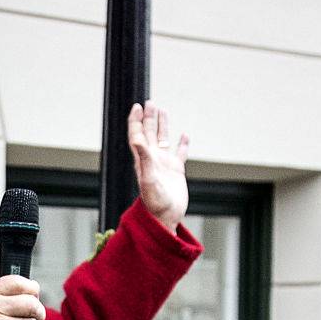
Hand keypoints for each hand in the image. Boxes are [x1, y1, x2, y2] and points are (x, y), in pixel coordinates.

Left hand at [129, 101, 190, 229]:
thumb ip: (144, 158)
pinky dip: (182, 144)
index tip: (137, 106)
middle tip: (149, 102)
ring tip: (162, 110)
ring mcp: (165, 164)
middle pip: (149, 133)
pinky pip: (180, 154)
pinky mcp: (177, 171)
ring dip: (162, 126)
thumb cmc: (155, 202)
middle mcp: (153, 159)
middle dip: (148, 118)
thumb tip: (137, 139)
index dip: (136, 121)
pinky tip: (184, 136)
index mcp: (143, 159)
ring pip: (163, 140)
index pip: (137, 135)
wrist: (166, 217)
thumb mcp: (148, 179)